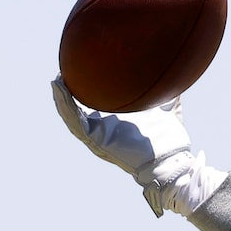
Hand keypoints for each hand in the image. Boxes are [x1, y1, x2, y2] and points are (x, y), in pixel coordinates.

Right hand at [51, 79, 198, 216]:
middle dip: (67, 93)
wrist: (172, 159)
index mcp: (114, 124)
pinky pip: (77, 122)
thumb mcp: (165, 111)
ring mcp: (99, 138)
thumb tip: (174, 82)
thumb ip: (165, 98)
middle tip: (61, 73)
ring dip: (62, 99)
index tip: (79, 70)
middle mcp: (103, 131)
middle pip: (77, 111)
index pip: (92, 106)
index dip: (83, 90)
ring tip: (56, 81)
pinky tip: (61, 90)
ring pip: (72, 116)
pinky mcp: (97, 141)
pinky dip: (67, 106)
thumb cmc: (169, 142)